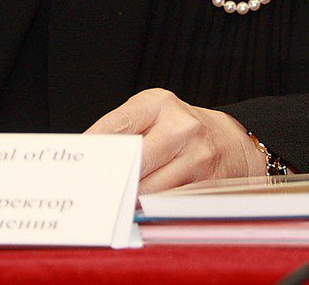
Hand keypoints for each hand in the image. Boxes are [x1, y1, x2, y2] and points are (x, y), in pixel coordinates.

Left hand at [84, 88, 264, 191]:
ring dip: (128, 197)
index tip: (77, 162)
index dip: (93, 148)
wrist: (231, 141)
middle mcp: (180, 127)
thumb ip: (123, 128)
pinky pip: (165, 201)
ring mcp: (196, 157)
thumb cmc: (181, 127)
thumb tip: (90, 154)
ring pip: (147, 188)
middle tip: (90, 187)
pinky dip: (148, 206)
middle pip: (132, 161)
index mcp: (159, 103)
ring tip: (113, 199)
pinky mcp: (204, 184)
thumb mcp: (153, 113)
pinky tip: (137, 206)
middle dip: (110, 176)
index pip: (116, 126)